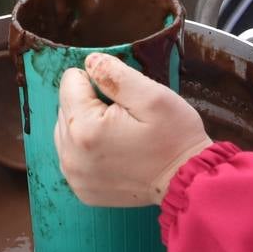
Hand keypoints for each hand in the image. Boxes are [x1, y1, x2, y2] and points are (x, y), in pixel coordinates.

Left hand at [55, 52, 210, 207]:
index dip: (98, 82)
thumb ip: (114, 74)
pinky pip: (73, 155)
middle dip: (90, 104)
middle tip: (124, 116)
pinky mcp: (81, 189)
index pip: (70, 81)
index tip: (122, 99)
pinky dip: (88, 148)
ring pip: (66, 130)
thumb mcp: (152, 96)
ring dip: (86, 125)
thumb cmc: (174, 137)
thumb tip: (89, 61)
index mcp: (84, 129)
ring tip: (119, 134)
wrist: (187, 181)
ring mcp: (75, 176)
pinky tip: (114, 152)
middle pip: (66, 106)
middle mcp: (71, 156)